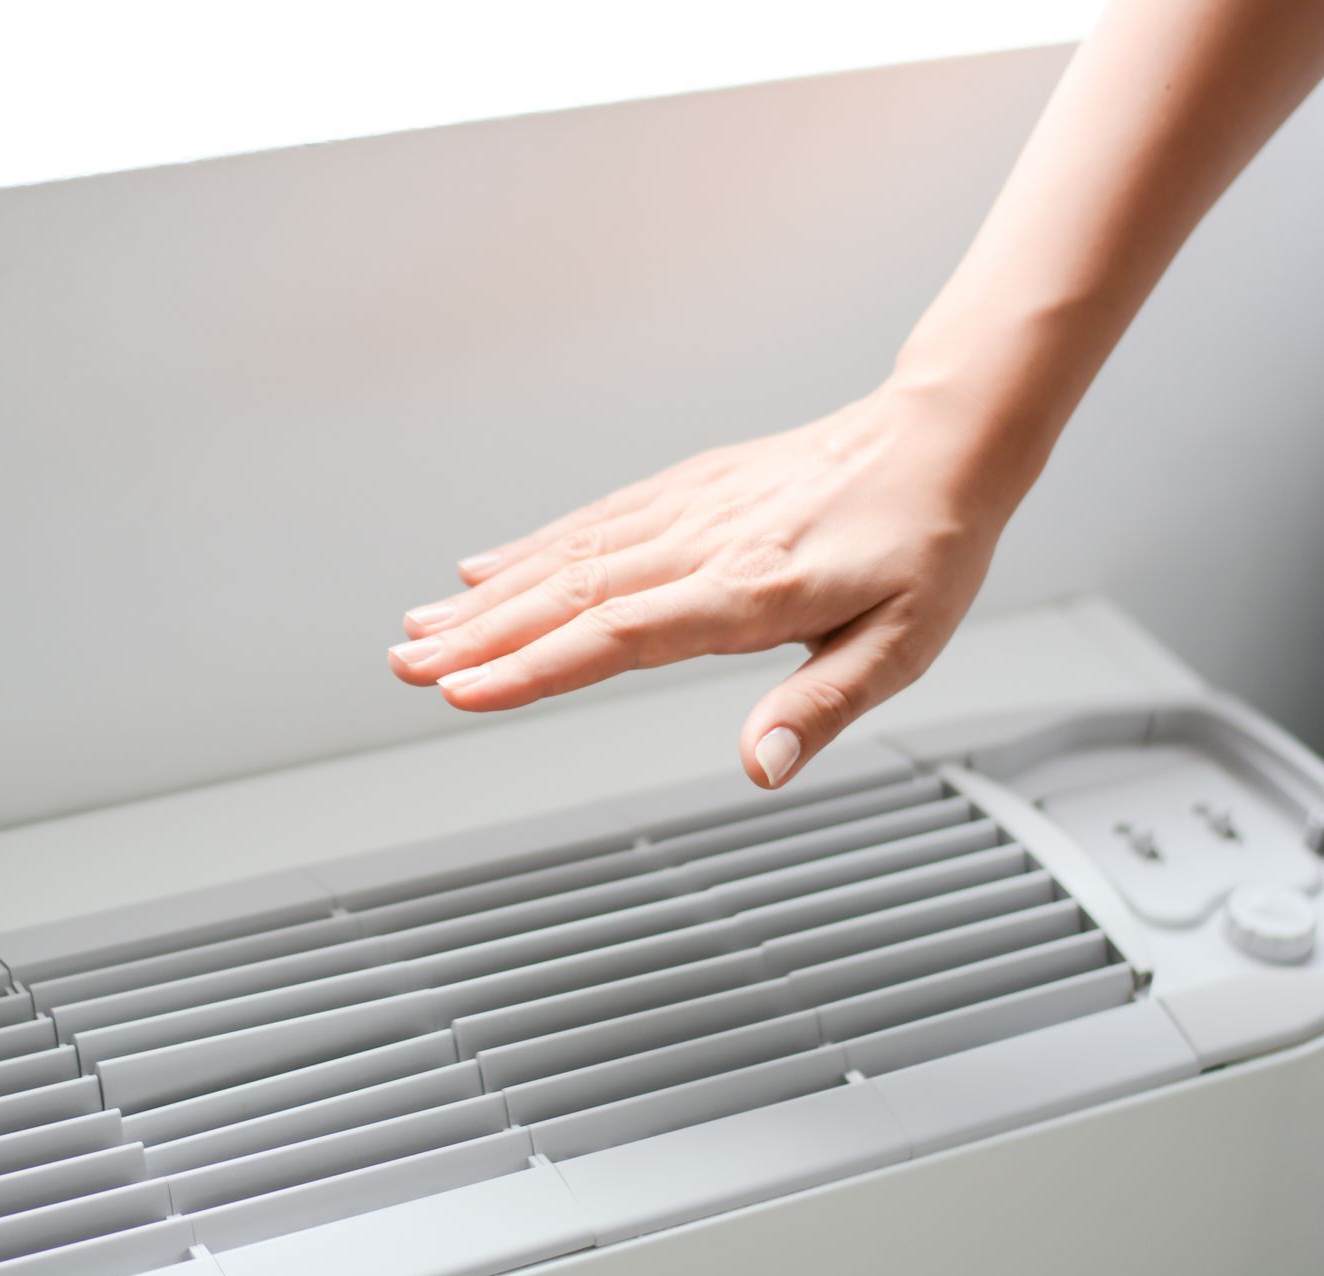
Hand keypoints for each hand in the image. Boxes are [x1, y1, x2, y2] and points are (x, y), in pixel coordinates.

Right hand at [387, 381, 1020, 788]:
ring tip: (419, 631)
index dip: (536, 667)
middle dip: (480, 638)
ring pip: (566, 556)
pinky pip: (592, 520)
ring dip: (487, 598)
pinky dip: (528, 548)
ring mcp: (686, 511)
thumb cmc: (925, 549)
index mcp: (752, 591)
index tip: (466, 691)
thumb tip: (760, 767)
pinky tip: (481, 569)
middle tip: (406, 667)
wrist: (938, 439)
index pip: (620, 635)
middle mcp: (704, 545)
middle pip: (570, 595)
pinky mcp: (682, 490)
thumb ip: (819, 706)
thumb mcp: (901, 646)